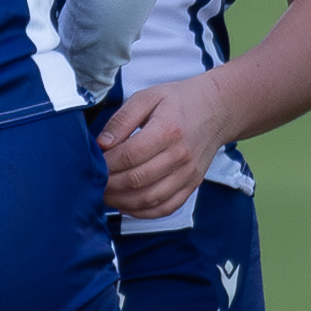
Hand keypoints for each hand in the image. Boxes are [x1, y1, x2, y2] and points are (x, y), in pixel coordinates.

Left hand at [97, 73, 228, 219]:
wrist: (217, 109)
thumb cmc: (178, 101)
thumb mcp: (147, 98)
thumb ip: (121, 120)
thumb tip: (101, 144)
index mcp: (168, 130)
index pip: (130, 156)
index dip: (107, 164)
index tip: (94, 164)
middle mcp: (181, 155)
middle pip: (137, 180)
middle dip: (110, 185)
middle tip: (94, 183)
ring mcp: (188, 174)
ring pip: (149, 199)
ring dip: (122, 202)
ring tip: (106, 196)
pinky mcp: (192, 185)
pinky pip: (166, 208)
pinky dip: (143, 212)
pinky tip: (127, 205)